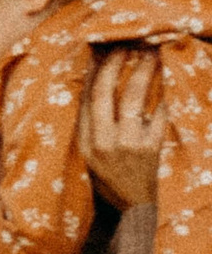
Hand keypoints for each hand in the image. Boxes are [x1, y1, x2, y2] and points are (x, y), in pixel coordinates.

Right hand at [80, 47, 165, 211]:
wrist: (136, 209)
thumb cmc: (112, 179)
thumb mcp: (90, 156)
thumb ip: (91, 127)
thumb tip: (96, 87)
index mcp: (84, 142)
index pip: (86, 98)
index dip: (96, 71)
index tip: (105, 50)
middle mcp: (101, 142)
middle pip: (106, 92)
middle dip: (117, 64)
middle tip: (129, 44)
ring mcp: (127, 145)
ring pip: (134, 99)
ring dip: (143, 72)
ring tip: (152, 54)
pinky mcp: (150, 149)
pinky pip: (159, 115)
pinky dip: (165, 97)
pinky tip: (169, 81)